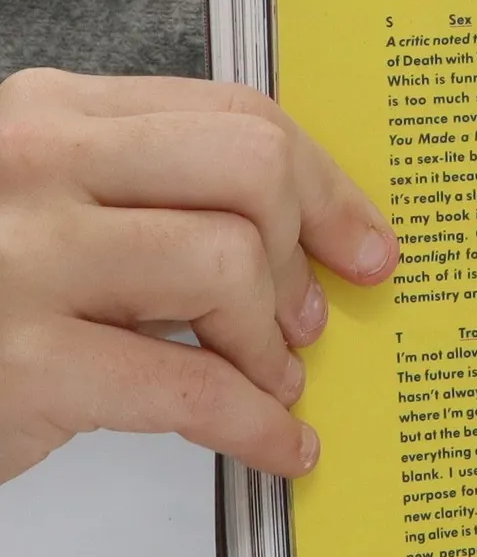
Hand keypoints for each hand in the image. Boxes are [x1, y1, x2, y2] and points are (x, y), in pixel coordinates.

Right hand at [0, 70, 397, 485]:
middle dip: (304, 249)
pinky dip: (258, 424)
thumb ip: (154, 191)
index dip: (324, 183)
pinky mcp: (25, 364)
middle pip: (250, 169)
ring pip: (229, 264)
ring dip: (271, 342)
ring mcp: (22, 260)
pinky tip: (279, 444)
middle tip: (308, 315)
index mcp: (49, 112)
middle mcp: (31, 165)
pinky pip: (194, 386)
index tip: (363, 239)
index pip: (235, 115)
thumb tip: (312, 231)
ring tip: (267, 378)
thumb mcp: (46, 206)